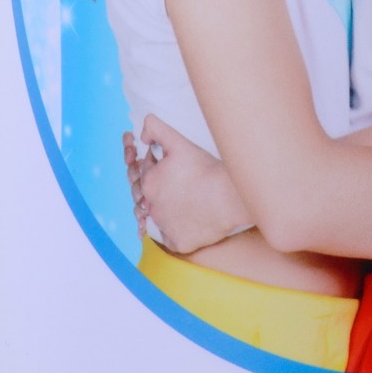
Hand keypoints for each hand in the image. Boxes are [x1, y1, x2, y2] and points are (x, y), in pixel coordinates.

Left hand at [124, 115, 248, 254]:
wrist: (229, 197)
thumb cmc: (206, 170)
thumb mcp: (179, 142)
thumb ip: (156, 129)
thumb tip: (141, 134)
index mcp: (149, 183)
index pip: (147, 172)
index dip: (159, 165)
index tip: (176, 165)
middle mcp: (151, 207)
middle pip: (151, 195)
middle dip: (159, 188)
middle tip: (182, 183)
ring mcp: (164, 227)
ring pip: (159, 218)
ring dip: (165, 210)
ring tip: (185, 200)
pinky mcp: (178, 243)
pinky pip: (171, 239)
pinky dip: (176, 231)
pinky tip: (187, 221)